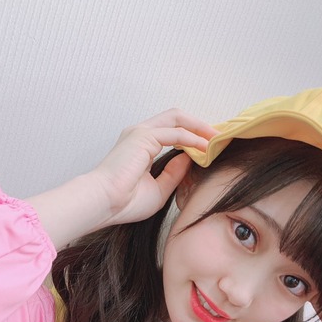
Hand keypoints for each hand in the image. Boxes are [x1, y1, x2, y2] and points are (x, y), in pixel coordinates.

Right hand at [27, 109, 216, 248]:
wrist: (103, 203)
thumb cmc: (124, 202)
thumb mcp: (159, 189)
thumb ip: (174, 174)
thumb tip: (190, 159)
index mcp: (141, 146)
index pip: (171, 131)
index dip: (192, 135)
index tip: (210, 146)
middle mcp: (140, 134)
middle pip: (176, 118)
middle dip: (199, 125)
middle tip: (218, 137)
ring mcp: (141, 133)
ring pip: (177, 118)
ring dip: (199, 127)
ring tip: (217, 139)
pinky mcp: (143, 137)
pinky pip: (176, 133)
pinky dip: (193, 138)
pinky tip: (205, 148)